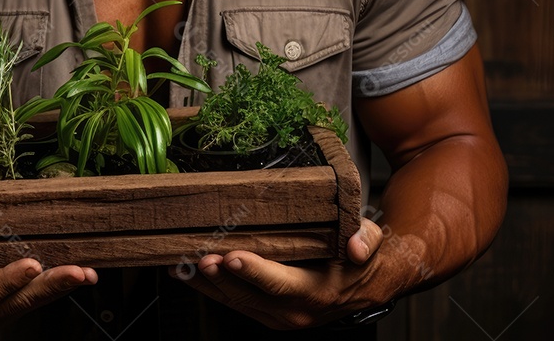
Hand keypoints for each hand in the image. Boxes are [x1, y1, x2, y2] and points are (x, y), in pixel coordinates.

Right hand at [0, 233, 98, 334]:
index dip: (5, 282)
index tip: (31, 265)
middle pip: (13, 305)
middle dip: (48, 288)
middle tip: (79, 271)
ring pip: (26, 306)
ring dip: (58, 291)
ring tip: (87, 273)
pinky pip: (27, 301)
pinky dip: (52, 290)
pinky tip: (76, 275)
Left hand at [170, 217, 390, 329]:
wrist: (367, 285)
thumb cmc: (361, 259)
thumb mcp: (371, 239)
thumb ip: (365, 238)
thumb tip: (357, 246)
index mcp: (318, 291)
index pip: (280, 283)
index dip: (254, 271)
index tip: (232, 256)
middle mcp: (296, 310)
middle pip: (249, 295)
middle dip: (221, 277)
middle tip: (200, 258)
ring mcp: (280, 316)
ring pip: (237, 302)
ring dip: (209, 285)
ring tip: (183, 267)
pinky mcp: (268, 313)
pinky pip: (236, 303)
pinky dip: (213, 289)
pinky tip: (193, 274)